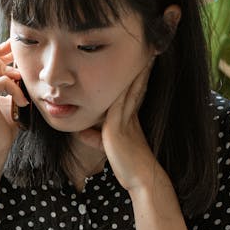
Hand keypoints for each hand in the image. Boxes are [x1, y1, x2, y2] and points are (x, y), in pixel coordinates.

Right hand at [0, 40, 28, 154]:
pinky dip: (15, 89)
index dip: (1, 48)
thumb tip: (25, 68)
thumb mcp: (10, 97)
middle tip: (17, 60)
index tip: (17, 55)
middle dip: (2, 50)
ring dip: (8, 67)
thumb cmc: (5, 124)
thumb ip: (12, 82)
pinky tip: (22, 101)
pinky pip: (1, 80)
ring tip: (19, 81)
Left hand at [76, 64, 161, 195]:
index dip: (136, 77)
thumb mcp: (106, 147)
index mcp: (129, 118)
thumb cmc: (126, 165)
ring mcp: (125, 120)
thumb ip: (93, 137)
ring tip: (143, 57)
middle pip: (135, 86)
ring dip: (136, 74)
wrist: (140, 178)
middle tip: (148, 52)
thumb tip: (80, 132)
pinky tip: (118, 78)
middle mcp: (129, 116)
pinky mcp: (117, 128)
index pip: (132, 92)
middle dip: (141, 70)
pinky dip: (119, 91)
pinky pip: (116, 105)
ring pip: (130, 92)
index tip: (141, 61)